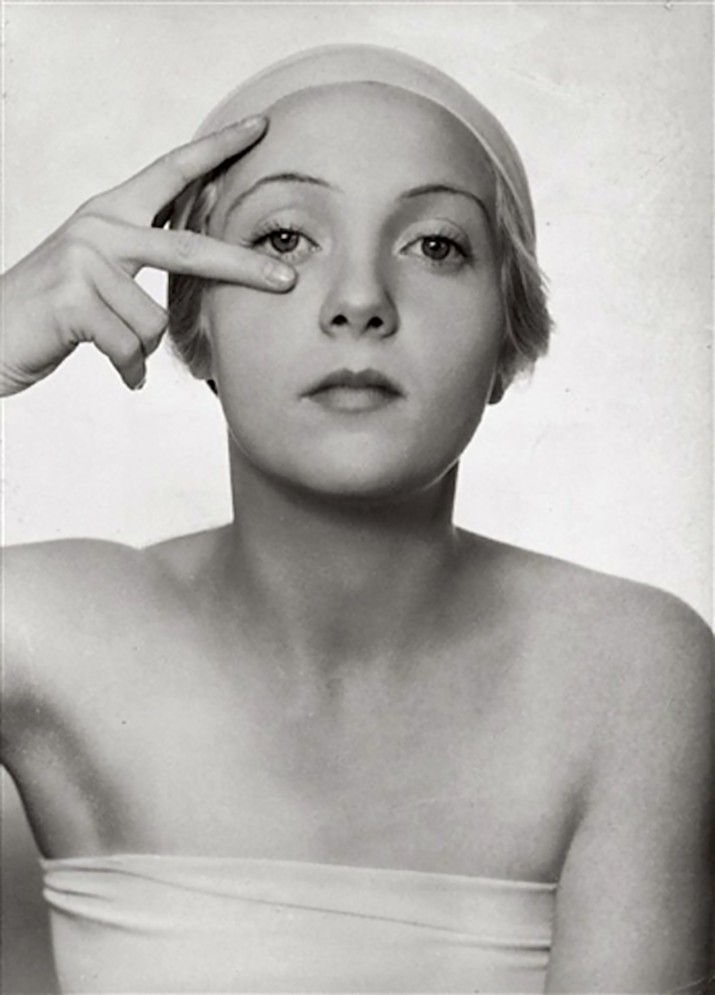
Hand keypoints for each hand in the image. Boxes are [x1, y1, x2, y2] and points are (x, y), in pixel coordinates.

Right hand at [0, 115, 294, 394]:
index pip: (171, 171)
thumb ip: (142, 259)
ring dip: (140, 348)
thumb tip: (207, 263)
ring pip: (154, 321)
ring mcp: (83, 259)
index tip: (259, 128)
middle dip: (242, 269)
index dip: (217, 149)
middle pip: (189, 249)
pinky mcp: (72, 297)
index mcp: (110, 214)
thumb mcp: (99, 272)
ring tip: (111, 345)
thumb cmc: (54, 311)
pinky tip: (116, 372)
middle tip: (287, 281)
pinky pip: (130, 348)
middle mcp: (98, 227)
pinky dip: (127, 369)